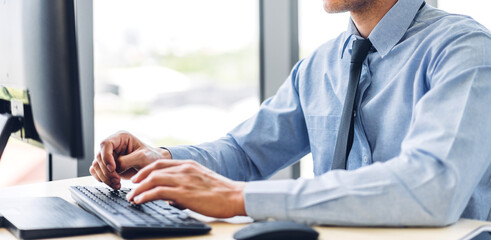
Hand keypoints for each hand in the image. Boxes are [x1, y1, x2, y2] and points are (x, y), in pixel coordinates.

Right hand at [89, 131, 170, 188]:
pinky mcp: (108, 167)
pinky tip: (114, 184)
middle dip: (106, 171)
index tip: (113, 168)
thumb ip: (126, 161)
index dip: (106, 157)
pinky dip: (103, 180)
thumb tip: (113, 168)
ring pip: (97, 166)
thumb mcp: (142, 157)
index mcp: (121, 137)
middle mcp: (113, 146)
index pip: (105, 144)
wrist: (154, 167)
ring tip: (117, 183)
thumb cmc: (151, 157)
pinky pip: (97, 173)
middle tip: (117, 180)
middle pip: (99, 157)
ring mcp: (109, 156)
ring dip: (105, 177)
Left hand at [126, 160, 246, 217]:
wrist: (236, 196)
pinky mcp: (183, 192)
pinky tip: (140, 201)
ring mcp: (184, 180)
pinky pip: (158, 191)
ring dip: (139, 189)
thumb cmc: (222, 192)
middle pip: (153, 169)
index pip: (161, 163)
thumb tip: (170, 199)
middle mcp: (184, 169)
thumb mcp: (201, 182)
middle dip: (139, 179)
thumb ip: (186, 185)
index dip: (146, 170)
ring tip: (132, 198)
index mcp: (189, 165)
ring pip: (153, 179)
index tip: (139, 178)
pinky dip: (145, 196)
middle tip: (132, 188)